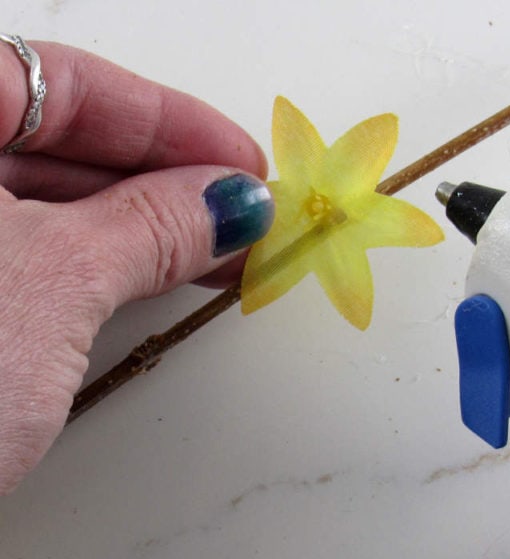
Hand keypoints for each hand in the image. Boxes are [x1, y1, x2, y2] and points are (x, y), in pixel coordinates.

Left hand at [0, 41, 273, 492]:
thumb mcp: (50, 285)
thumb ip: (148, 227)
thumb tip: (227, 204)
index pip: (59, 84)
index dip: (169, 119)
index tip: (240, 159)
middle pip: (54, 144)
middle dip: (164, 179)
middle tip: (238, 211)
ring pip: (45, 207)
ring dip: (141, 229)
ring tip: (215, 252)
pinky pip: (31, 260)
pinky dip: (99, 267)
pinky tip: (152, 278)